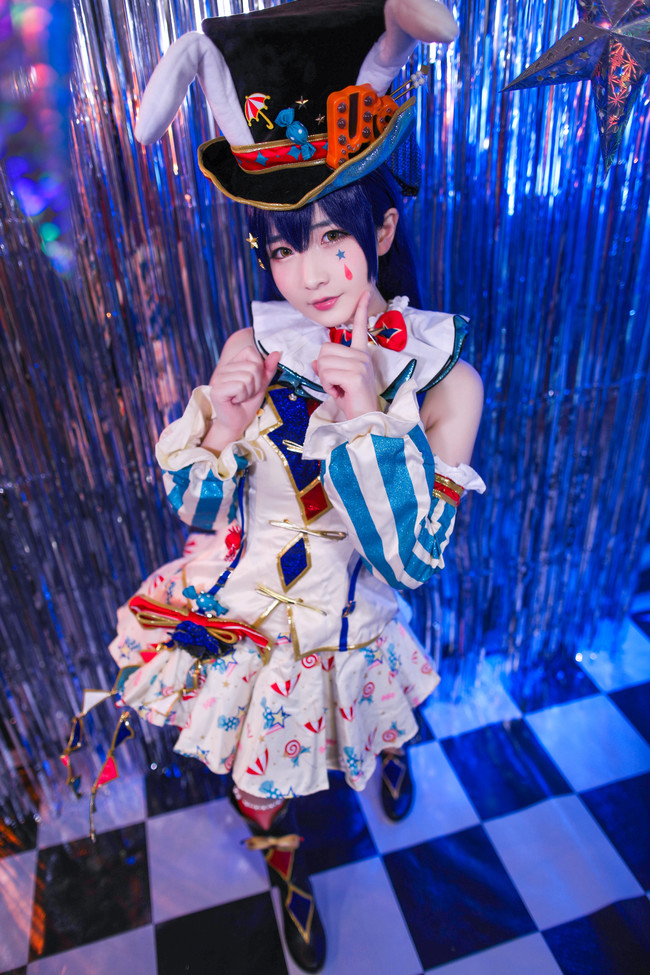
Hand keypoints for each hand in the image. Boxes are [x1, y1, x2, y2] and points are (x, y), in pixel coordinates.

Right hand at [204, 329, 280, 450]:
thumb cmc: (247, 405)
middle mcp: (223, 369)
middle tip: (247, 394)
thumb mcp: (261, 385)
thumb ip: (268, 369)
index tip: (253, 383)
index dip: (258, 368)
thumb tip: (277, 353)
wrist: (236, 424)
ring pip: (248, 377)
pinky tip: (236, 401)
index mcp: (232, 364)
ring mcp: (219, 379)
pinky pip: (240, 386)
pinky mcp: (217, 390)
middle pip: (253, 366)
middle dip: (256, 384)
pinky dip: (243, 396)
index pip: (250, 352)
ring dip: (250, 392)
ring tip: (241, 398)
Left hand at [313, 291, 378, 419]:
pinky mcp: (355, 375)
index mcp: (362, 355)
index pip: (360, 328)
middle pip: (324, 349)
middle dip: (323, 369)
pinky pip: (326, 373)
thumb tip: (316, 363)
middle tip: (337, 384)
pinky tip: (340, 393)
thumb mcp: (337, 383)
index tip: (362, 293)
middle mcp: (363, 356)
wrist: (365, 421)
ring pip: (323, 362)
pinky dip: (327, 386)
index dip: (360, 310)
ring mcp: (360, 365)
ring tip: (340, 389)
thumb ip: (327, 369)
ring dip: (325, 379)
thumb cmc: (353, 403)